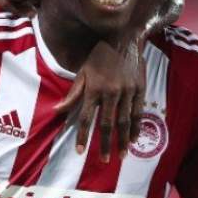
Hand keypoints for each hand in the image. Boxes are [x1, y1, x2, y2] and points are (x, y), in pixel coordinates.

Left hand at [56, 41, 145, 161]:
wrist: (124, 37)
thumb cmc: (99, 55)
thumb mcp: (82, 72)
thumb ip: (72, 94)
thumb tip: (57, 110)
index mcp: (94, 89)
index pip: (85, 118)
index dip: (82, 136)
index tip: (79, 152)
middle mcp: (111, 92)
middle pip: (106, 124)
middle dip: (104, 144)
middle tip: (103, 161)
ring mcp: (127, 91)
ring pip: (124, 121)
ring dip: (122, 140)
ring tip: (121, 156)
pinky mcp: (140, 89)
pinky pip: (138, 112)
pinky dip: (136, 127)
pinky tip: (134, 139)